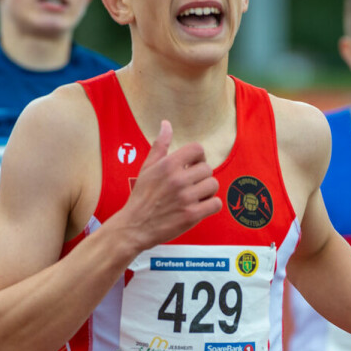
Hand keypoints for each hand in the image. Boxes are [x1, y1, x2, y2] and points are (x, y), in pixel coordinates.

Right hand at [115, 120, 221, 253]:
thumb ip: (160, 145)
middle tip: (192, 184)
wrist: (135, 226)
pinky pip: (215, 204)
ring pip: (213, 185)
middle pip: (208, 169)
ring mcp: (186, 198)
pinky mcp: (192, 215)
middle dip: (202, 176)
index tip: (193, 165)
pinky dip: (211, 205)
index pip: (197, 149)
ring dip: (207, 191)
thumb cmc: (141, 196)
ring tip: (195, 196)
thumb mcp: (147, 167)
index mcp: (168, 165)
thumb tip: (166, 124)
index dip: (199, 157)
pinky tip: (200, 206)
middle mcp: (178, 179)